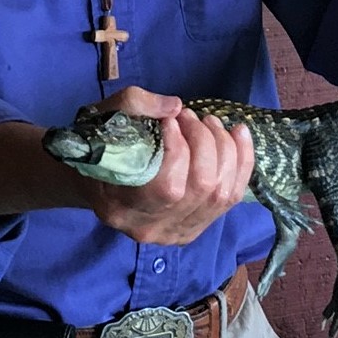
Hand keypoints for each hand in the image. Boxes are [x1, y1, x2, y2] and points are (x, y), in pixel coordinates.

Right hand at [84, 85, 255, 244]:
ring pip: (222, 193)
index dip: (179, 148)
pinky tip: (238, 134)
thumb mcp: (102, 117)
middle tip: (190, 116)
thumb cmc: (97, 146)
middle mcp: (151, 229)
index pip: (168, 187)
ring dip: (225, 149)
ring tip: (209, 123)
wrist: (95, 180)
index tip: (170, 120)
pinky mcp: (196, 228)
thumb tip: (176, 106)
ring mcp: (176, 233)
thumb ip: (134, 105)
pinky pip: (232, 198)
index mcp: (120, 207)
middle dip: (205, 142)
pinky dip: (242, 163)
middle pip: (201, 187)